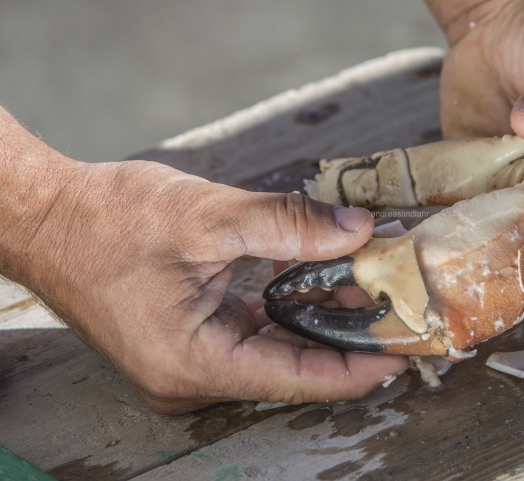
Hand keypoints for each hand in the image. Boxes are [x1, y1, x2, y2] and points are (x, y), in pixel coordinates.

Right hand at [1, 113, 405, 414]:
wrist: (47, 217)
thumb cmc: (107, 219)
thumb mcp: (207, 217)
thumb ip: (289, 225)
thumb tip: (358, 232)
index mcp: (192, 363)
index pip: (298, 378)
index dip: (358, 365)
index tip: (405, 347)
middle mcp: (191, 377)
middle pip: (292, 367)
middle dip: (348, 336)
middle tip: (399, 306)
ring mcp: (188, 361)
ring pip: (276, 350)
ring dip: (322, 318)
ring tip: (372, 286)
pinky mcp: (189, 339)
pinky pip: (253, 334)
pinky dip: (290, 309)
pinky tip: (325, 280)